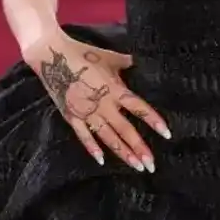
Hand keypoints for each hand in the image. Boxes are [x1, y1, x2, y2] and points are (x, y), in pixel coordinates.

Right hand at [27, 34, 169, 171]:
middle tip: (151, 165)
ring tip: (136, 166)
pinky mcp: (72, 116)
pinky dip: (92, 148)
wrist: (52, 55)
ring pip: (108, 137)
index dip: (153, 121)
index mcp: (115, 89)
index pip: (138, 108)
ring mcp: (87, 112)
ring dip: (122, 152)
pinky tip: (102, 160)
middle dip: (139, 148)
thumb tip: (141, 62)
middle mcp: (103, 104)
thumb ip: (127, 63)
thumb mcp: (109, 56)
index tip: (166, 134)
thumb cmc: (83, 54)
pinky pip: (83, 136)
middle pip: (125, 130)